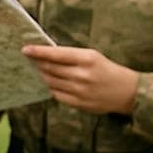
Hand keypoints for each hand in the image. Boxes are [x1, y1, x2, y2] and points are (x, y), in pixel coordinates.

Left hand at [22, 44, 139, 114]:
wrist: (127, 91)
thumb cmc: (106, 70)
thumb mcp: (93, 56)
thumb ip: (71, 56)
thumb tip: (46, 55)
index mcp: (87, 58)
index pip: (56, 54)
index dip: (38, 52)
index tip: (25, 49)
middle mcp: (82, 75)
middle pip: (50, 68)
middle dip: (39, 63)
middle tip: (32, 59)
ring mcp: (80, 90)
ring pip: (51, 81)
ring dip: (43, 75)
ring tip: (41, 70)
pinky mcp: (78, 103)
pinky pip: (56, 94)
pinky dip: (52, 87)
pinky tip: (53, 83)